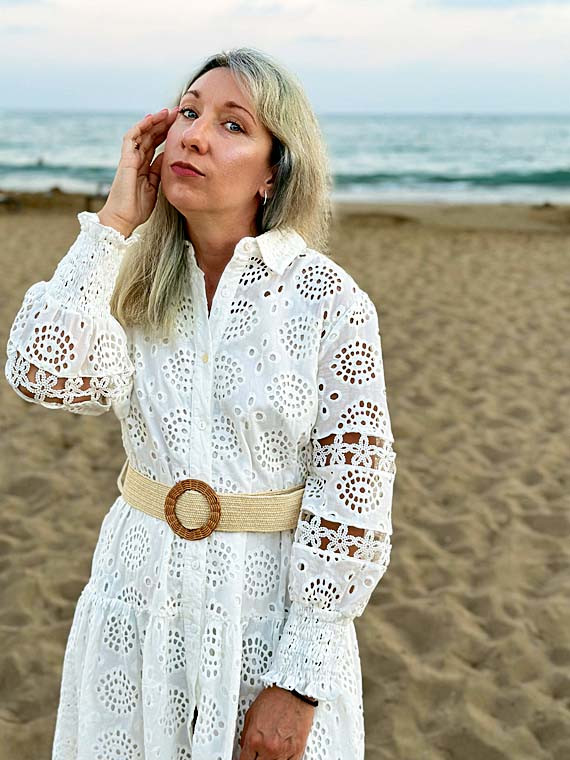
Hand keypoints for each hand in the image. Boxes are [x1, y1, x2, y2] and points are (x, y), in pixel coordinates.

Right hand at [98, 106, 178, 235]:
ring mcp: (129, 159)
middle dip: (163, 123)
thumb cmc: (137, 208)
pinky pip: (130, 139)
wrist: (123, 219)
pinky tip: (151, 119)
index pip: (155, 144)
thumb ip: (159, 171)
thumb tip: (168, 156)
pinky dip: (140, 128)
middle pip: (149, 136)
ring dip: (154, 122)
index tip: (179, 124)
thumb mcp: (155, 187)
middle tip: (177, 113)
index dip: (166, 133)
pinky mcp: (125, 161)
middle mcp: (135, 160)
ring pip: (141, 134)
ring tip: (167, 112)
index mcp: (143, 167)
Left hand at [239, 685, 315, 758]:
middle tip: (257, 753)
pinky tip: (280, 756)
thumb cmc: (275, 697)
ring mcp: (284, 751)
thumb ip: (247, 735)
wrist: (295, 690)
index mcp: (254, 739)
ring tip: (269, 752)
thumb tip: (245, 748)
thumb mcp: (251, 713)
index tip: (246, 758)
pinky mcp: (297, 751)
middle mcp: (269, 748)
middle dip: (256, 759)